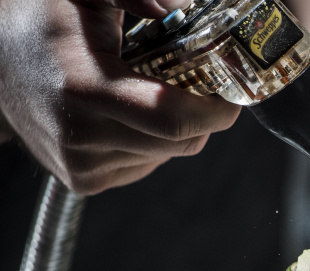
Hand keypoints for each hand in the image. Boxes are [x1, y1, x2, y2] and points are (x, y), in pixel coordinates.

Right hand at [0, 0, 239, 194]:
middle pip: (179, 142)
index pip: (174, 120)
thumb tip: (186, 7)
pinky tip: (129, 115)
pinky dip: (151, 142)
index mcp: (83, 89)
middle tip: (198, 83)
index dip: (215, 111)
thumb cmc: (41, 19)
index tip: (233, 94)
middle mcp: (79, 137)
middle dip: (201, 115)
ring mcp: (80, 165)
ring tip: (147, 91)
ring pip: (165, 155)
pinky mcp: (82, 180)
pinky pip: (145, 165)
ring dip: (173, 127)